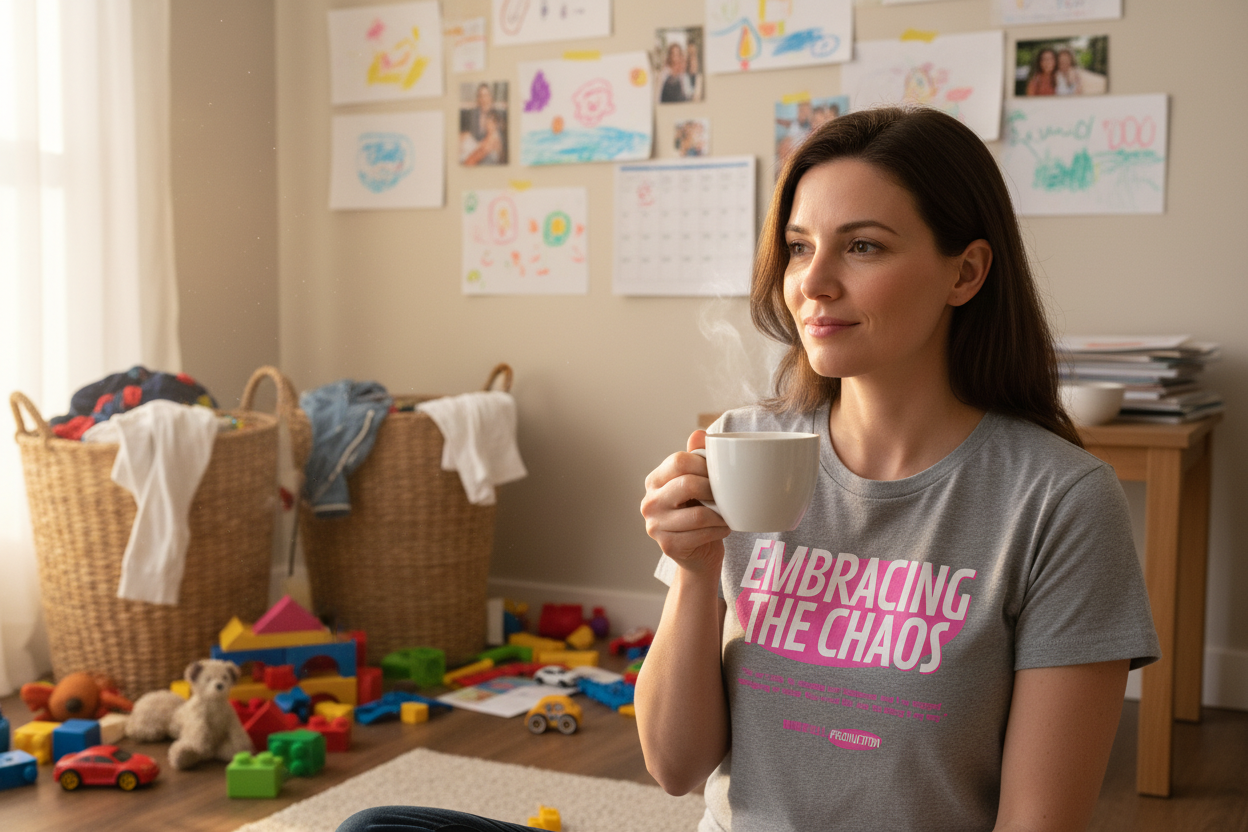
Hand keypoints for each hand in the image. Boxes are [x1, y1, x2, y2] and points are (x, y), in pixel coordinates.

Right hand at [641, 430, 729, 574]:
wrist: (698, 553)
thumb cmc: (699, 512)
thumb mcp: (697, 483)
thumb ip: (697, 457)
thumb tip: (699, 433)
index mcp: (654, 480)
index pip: (679, 461)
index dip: (704, 465)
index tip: (719, 474)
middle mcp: (649, 501)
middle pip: (687, 484)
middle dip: (713, 489)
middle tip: (725, 495)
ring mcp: (655, 525)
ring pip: (698, 514)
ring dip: (720, 514)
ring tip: (727, 513)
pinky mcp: (667, 545)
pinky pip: (701, 534)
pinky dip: (719, 530)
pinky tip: (723, 528)